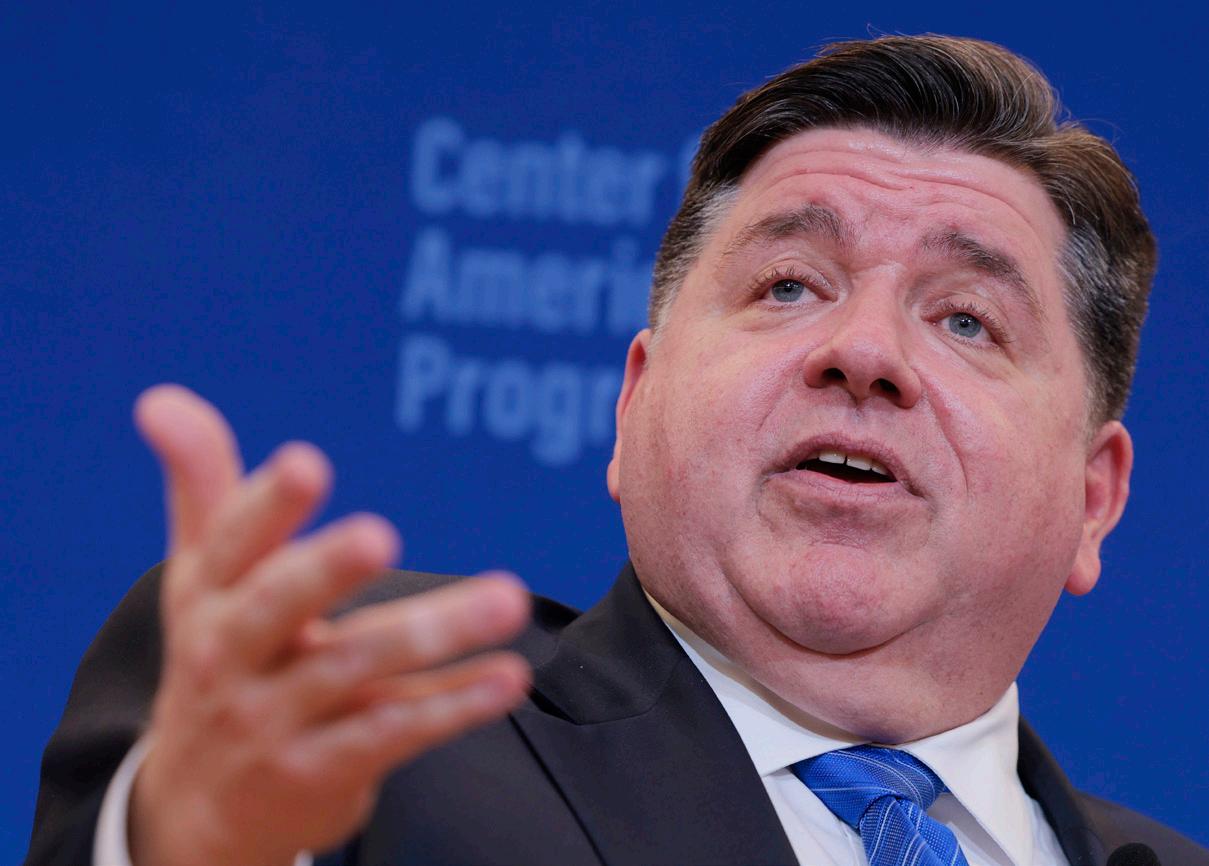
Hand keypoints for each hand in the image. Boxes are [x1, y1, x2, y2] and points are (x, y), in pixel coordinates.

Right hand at [127, 385, 531, 865]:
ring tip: (506, 598)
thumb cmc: (218, 658)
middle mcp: (231, 653)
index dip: (266, 505)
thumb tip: (161, 397)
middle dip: (325, 570)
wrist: (197, 809)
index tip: (304, 462)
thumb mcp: (201, 578)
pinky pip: (391, 733)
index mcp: (208, 595)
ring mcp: (272, 718)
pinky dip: (452, 706)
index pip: (232, 543)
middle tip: (379, 535)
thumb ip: (203, 484)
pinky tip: (509, 677)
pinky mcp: (318, 772)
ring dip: (433, 631)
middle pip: (278, 606)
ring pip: (354, 667)